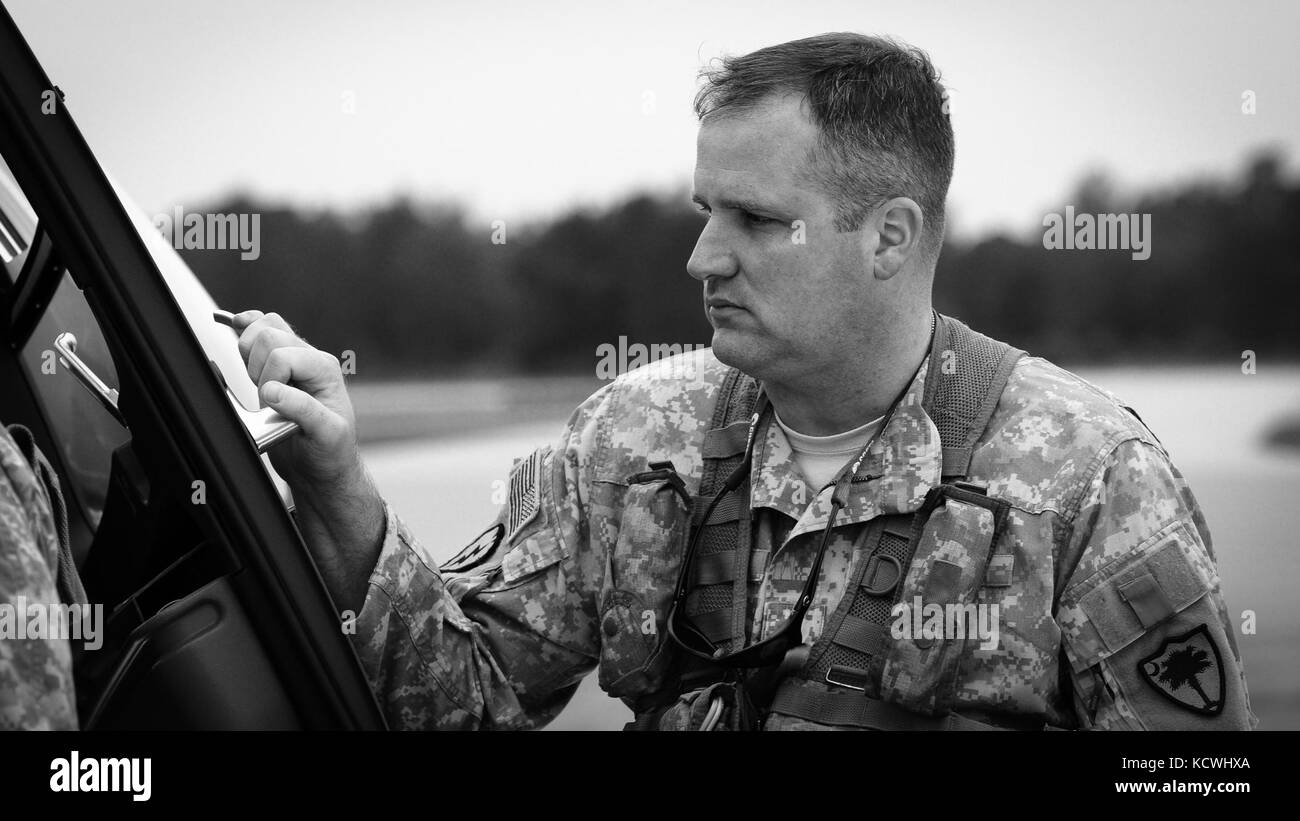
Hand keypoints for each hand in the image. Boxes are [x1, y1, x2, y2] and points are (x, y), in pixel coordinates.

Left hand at [230, 309, 384, 609]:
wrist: (320, 474)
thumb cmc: (296, 432)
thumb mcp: (274, 383)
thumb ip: (263, 352)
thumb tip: (242, 318)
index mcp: (309, 355)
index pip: (269, 323)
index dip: (248, 342)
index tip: (250, 371)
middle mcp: (322, 367)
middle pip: (270, 337)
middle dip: (252, 363)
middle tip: (261, 395)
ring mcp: (329, 395)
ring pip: (281, 358)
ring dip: (264, 383)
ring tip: (273, 407)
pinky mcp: (330, 427)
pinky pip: (303, 403)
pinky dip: (285, 400)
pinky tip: (274, 401)